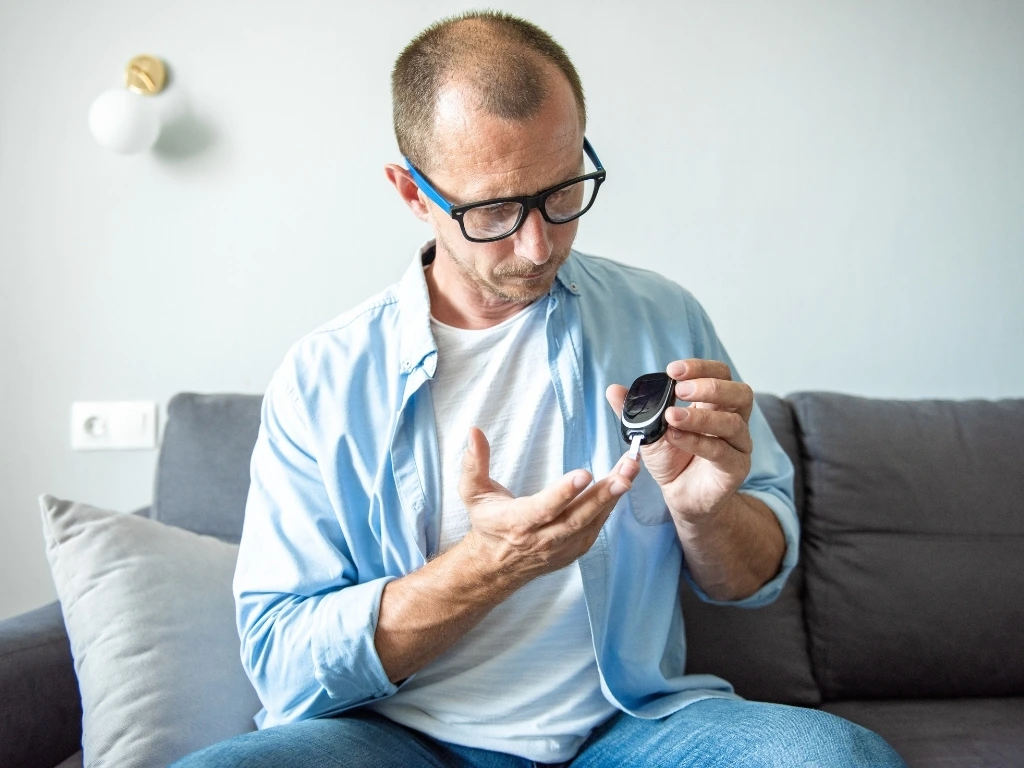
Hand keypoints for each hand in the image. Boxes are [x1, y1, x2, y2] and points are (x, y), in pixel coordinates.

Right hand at [457, 427, 638, 589]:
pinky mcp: (575, 549)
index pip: (543, 508)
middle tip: (624, 474)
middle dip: (602, 495)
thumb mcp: (472, 492)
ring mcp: (561, 547)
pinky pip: (596, 527)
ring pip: (592, 522)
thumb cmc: (488, 522)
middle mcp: (542, 539)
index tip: (584, 474)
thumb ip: (474, 463)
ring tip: (629, 471)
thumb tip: (474, 432)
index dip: (564, 493)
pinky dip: (610, 506)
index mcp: (517, 523)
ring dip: (613, 497)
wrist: (497, 564)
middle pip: (577, 517)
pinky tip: (622, 483)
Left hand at [606, 359, 753, 522]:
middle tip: (680, 389)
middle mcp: (733, 421)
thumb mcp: (649, 431)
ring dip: (700, 417)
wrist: (680, 496)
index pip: (721, 375)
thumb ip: (635, 410)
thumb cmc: (672, 460)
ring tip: (671, 416)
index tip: (673, 370)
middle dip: (710, 386)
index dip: (701, 368)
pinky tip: (675, 437)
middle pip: (740, 393)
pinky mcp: (735, 468)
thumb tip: (613, 389)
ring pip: (732, 423)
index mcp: (715, 405)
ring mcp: (738, 445)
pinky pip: (721, 451)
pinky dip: (697, 442)